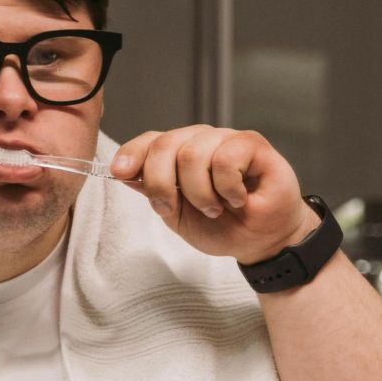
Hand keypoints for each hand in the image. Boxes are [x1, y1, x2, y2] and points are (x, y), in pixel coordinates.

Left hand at [111, 126, 319, 263]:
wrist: (261, 242)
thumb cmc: (223, 228)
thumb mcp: (177, 216)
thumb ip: (153, 192)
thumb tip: (124, 173)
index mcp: (180, 153)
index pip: (151, 141)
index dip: (132, 154)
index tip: (120, 172)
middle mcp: (201, 140)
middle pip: (165, 145)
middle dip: (163, 183)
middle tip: (175, 208)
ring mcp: (226, 138)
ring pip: (193, 153)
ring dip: (200, 192)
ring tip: (216, 207)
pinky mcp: (252, 143)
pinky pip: (224, 158)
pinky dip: (227, 187)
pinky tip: (237, 197)